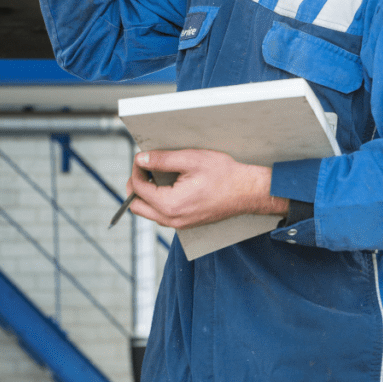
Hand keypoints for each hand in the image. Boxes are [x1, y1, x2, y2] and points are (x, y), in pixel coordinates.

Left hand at [126, 149, 288, 229]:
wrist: (246, 191)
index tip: (142, 157)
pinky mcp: (186, 223)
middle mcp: (172, 220)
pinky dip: (158, 200)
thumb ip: (162, 160)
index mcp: (170, 205)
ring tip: (157, 174)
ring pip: (149, 212)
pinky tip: (169, 184)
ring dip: (146, 194)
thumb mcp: (191, 159)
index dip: (136, 170)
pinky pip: (162, 215)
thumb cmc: (223, 174)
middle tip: (145, 167)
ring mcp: (179, 224)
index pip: (138, 189)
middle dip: (136, 185)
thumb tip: (141, 160)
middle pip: (137, 206)